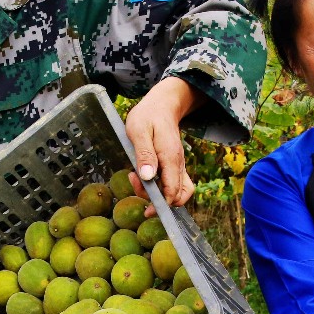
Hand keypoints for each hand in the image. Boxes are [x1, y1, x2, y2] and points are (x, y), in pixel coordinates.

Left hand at [123, 78, 202, 208]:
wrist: (162, 105)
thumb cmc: (148, 116)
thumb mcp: (139, 131)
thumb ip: (144, 154)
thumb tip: (147, 177)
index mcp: (170, 158)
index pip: (173, 192)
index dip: (160, 204)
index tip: (145, 208)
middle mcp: (178, 164)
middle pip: (176, 195)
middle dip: (156, 199)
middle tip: (135, 182)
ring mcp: (177, 165)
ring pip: (176, 191)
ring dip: (158, 194)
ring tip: (137, 178)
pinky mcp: (174, 165)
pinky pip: (173, 184)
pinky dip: (160, 187)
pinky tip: (144, 175)